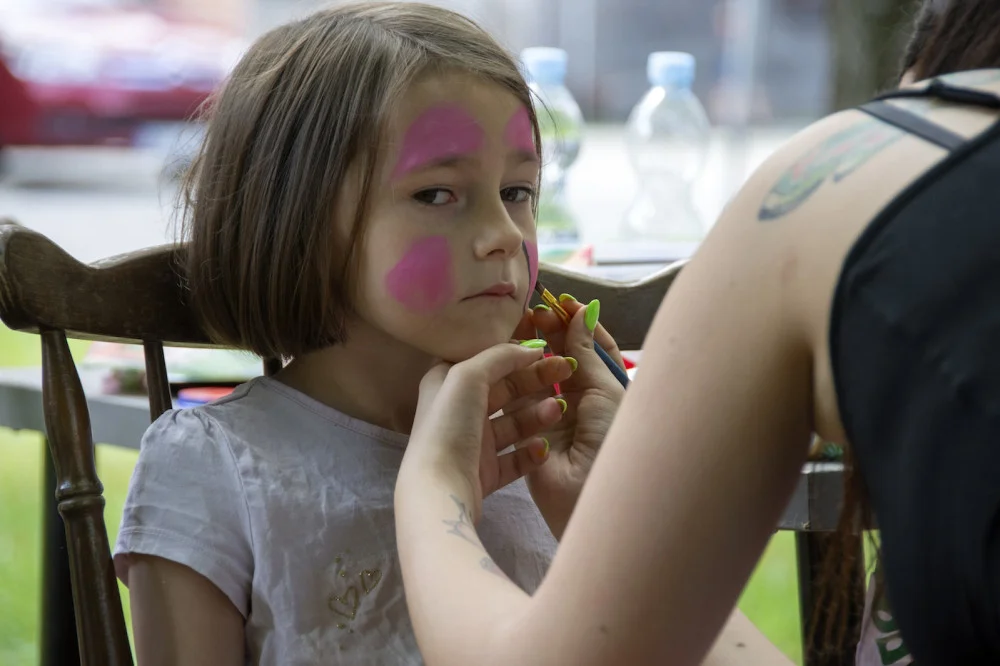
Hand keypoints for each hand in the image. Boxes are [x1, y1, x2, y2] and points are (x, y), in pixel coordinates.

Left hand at [400, 342, 576, 521]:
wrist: (440, 490)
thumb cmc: (449, 425)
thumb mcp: (467, 376)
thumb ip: (499, 356)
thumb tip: (530, 348)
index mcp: (447, 383)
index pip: (484, 360)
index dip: (513, 351)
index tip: (544, 346)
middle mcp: (460, 410)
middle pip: (505, 389)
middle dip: (536, 379)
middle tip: (568, 369)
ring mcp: (473, 443)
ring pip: (514, 423)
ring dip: (538, 415)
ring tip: (558, 411)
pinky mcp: (486, 472)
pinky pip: (516, 458)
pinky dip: (531, 452)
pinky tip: (543, 448)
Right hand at [511, 295, 625, 537]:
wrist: (592, 495)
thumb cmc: (611, 439)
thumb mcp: (604, 390)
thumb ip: (588, 352)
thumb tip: (583, 311)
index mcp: (609, 390)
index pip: (594, 348)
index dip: (579, 324)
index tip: (563, 302)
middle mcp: (583, 402)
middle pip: (564, 357)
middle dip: (552, 333)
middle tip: (535, 311)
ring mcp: (556, 417)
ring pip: (540, 375)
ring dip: (531, 351)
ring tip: (518, 326)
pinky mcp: (529, 432)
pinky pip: (521, 399)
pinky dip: (515, 377)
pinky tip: (505, 356)